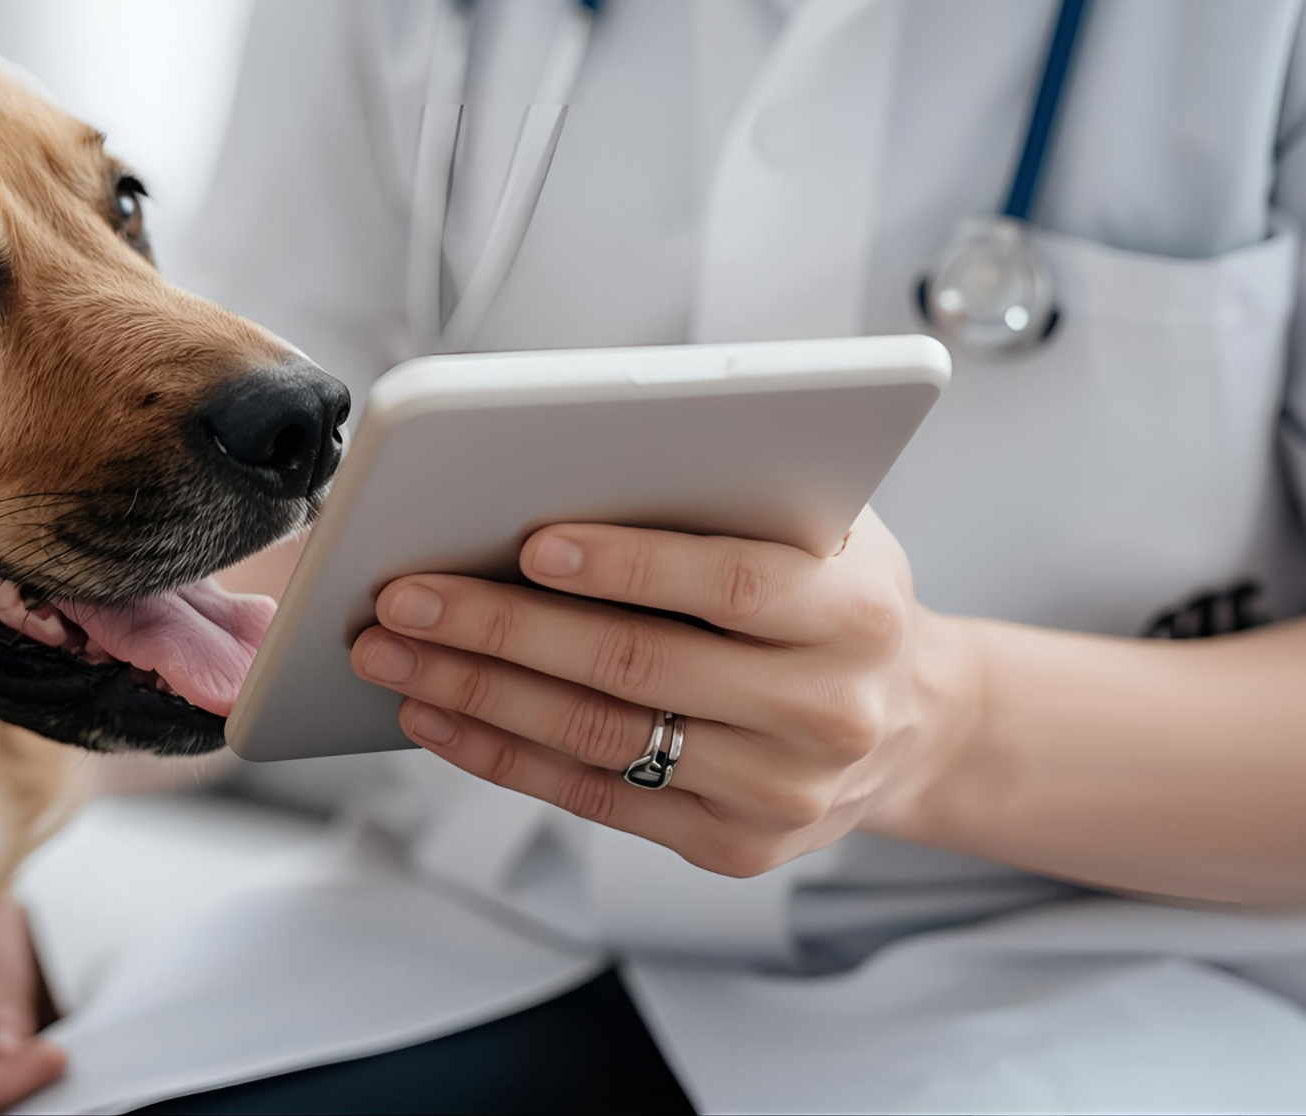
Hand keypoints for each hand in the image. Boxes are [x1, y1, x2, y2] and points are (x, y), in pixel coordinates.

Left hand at [349, 509, 979, 876]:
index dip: (631, 564)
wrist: (912, 726)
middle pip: (638, 665)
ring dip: (477, 693)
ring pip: (598, 736)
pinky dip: (500, 754)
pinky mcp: (733, 844)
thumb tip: (570, 461)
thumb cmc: (834, 598)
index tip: (532, 542)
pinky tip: (435, 713)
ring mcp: (780, 791)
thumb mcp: (825, 528)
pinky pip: (592, 796)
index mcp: (857, 610)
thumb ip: (731, 498)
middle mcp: (827, 710)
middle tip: (404, 594)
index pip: (736, 583)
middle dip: (502, 627)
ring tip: (393, 651)